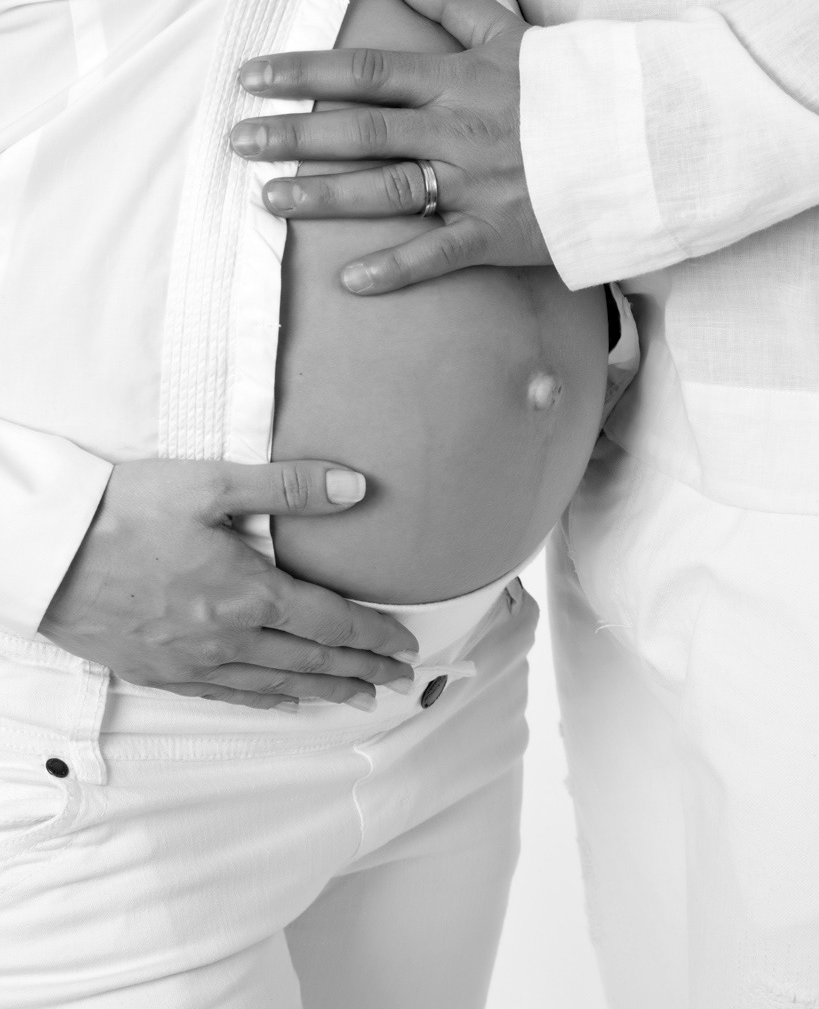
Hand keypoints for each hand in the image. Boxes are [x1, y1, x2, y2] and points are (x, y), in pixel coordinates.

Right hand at [39, 458, 417, 709]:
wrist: (46, 555)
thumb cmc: (125, 511)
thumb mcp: (211, 483)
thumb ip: (289, 487)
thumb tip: (356, 487)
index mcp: (249, 594)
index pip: (331, 622)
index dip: (374, 636)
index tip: (407, 646)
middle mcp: (229, 639)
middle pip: (311, 661)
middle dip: (361, 671)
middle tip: (399, 681)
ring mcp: (193, 663)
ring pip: (275, 684)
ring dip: (323, 690)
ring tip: (358, 697)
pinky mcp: (161, 671)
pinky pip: (228, 696)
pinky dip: (267, 700)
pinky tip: (283, 700)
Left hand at [230, 0, 551, 292]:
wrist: (638, 139)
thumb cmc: (570, 87)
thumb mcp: (510, 33)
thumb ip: (450, 3)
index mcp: (456, 81)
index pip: (365, 73)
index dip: (304, 74)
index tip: (252, 78)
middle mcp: (455, 131)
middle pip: (360, 131)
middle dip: (294, 134)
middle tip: (238, 141)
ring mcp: (475, 184)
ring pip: (385, 189)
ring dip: (323, 196)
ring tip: (268, 198)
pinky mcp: (497, 231)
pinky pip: (439, 252)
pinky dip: (396, 268)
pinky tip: (350, 281)